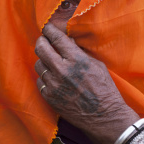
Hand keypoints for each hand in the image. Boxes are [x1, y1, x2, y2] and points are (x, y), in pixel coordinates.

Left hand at [34, 23, 139, 143]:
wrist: (104, 116)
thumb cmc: (105, 89)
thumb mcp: (97, 65)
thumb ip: (79, 53)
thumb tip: (67, 42)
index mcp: (76, 60)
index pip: (57, 38)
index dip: (50, 30)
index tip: (48, 28)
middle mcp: (62, 70)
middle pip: (41, 48)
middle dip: (42, 41)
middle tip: (44, 40)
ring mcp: (53, 84)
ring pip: (38, 64)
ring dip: (43, 60)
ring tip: (51, 61)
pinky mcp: (49, 96)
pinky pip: (40, 81)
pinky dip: (45, 76)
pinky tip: (54, 77)